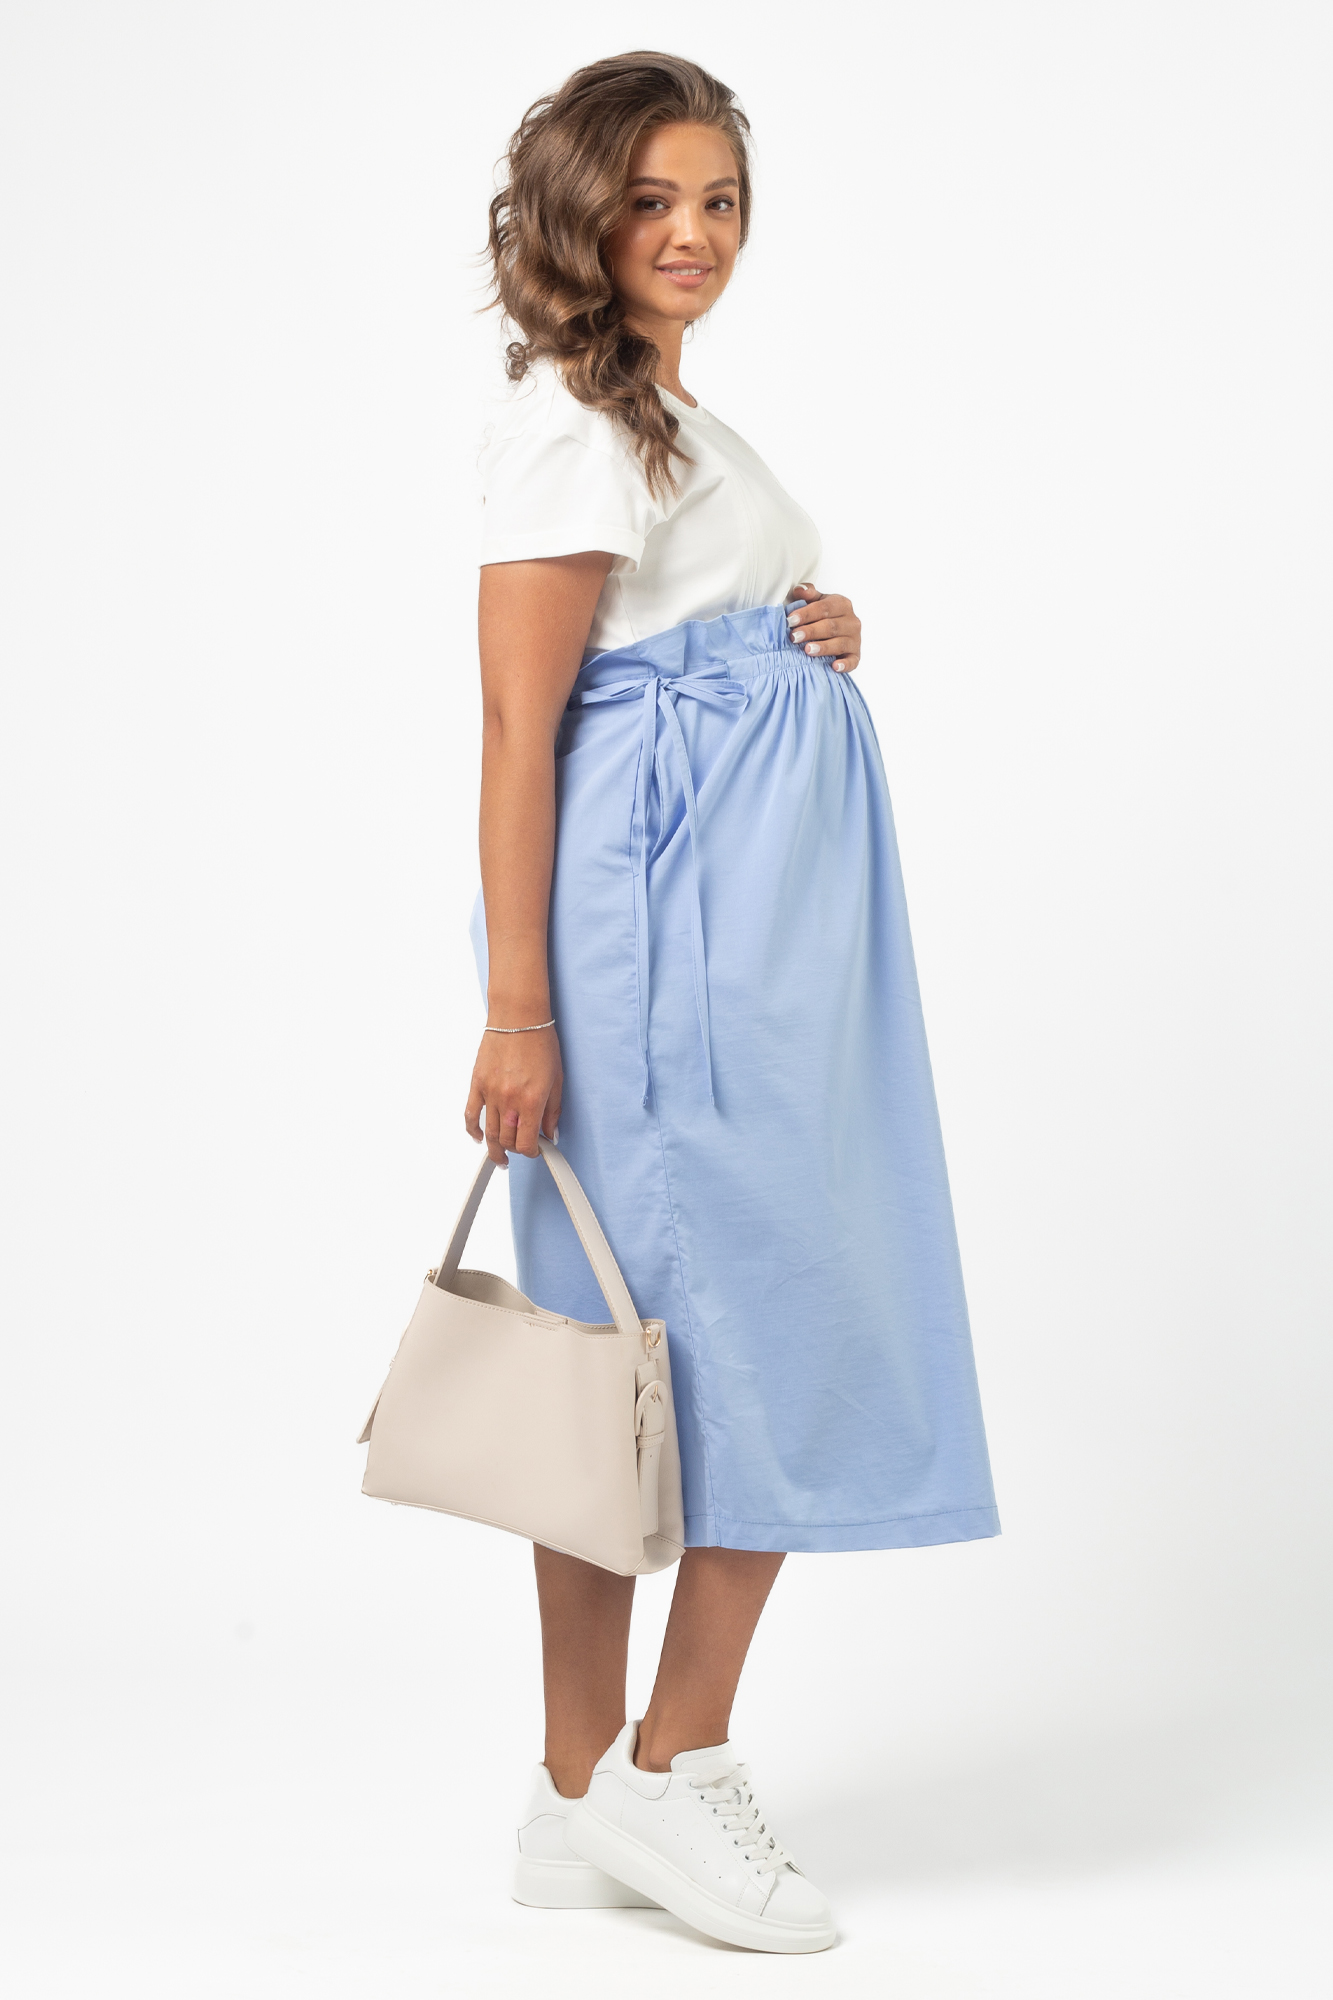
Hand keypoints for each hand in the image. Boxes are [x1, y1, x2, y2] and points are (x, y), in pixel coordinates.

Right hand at [464, 1023, 562, 1167]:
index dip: (532, 1152)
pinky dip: (473, 1130)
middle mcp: (509, 1100)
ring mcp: (490, 1093)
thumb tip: (551, 1132)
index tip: (536, 1150)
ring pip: (489, 1133)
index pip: (528, 1142)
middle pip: (507, 1140)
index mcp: (531, 1100)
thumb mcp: (556, 1079)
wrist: (518, 1016)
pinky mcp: (477, 1084)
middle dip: (516, 1149)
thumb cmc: (539, 1041)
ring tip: (500, 1156)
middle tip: (521, 1148)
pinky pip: (470, 1114)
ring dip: (495, 1149)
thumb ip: (552, 1110)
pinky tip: (478, 1137)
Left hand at [786, 584, 860, 671]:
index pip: (824, 608)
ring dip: (823, 647)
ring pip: (839, 643)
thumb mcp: (817, 601)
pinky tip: (834, 666)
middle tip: (794, 637)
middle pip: (830, 626)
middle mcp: (851, 621)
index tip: (790, 620)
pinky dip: (844, 664)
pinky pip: (852, 661)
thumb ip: (808, 594)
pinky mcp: (856, 656)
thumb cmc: (824, 616)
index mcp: (842, 604)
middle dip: (811, 631)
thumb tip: (799, 590)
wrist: (838, 632)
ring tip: (807, 650)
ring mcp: (855, 639)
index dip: (806, 614)